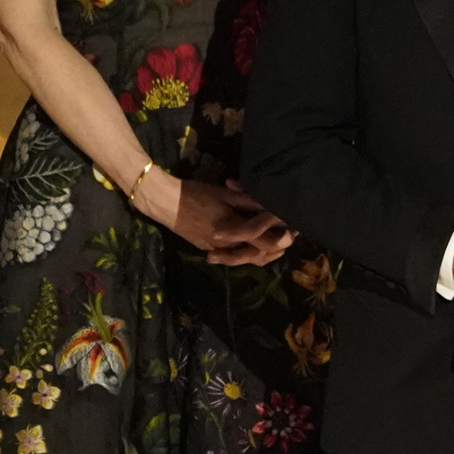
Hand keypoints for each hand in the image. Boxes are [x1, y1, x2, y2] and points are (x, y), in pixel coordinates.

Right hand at [152, 172, 289, 264]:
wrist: (162, 201)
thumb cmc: (195, 193)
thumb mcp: (225, 194)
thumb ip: (249, 202)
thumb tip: (271, 206)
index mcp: (234, 230)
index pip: (266, 244)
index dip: (282, 240)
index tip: (292, 231)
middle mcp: (226, 245)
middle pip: (258, 257)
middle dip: (274, 251)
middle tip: (286, 240)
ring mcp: (215, 249)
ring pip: (243, 259)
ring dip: (260, 254)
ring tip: (273, 245)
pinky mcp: (205, 248)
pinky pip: (229, 256)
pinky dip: (242, 253)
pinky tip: (249, 245)